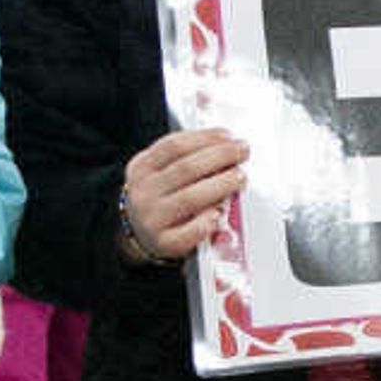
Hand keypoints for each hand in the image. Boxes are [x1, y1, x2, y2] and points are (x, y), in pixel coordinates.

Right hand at [118, 126, 245, 261]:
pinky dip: (208, 221)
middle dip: (220, 157)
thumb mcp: (160, 171)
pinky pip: (190, 232)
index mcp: (142, 168)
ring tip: (240, 178)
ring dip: (221, 185)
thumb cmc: (158, 198)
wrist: (138, 235)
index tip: (228, 137)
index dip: (205, 138)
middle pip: (186, 169)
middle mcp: (144, 192)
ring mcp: (152, 218)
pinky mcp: (164, 243)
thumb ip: (185, 157)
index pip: (174, 146)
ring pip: (191, 198)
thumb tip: (224, 145)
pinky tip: (221, 213)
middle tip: (242, 152)